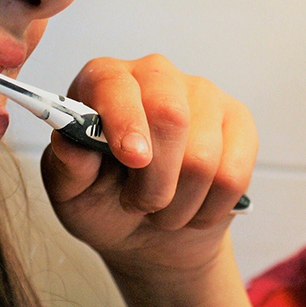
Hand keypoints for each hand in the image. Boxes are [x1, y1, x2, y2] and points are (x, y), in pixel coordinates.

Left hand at [40, 54, 257, 280]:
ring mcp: (203, 93)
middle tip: (139, 204)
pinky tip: (194, 209)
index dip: (126, 122)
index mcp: (104, 80)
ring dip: (179, 204)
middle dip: (154, 179)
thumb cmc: (102, 202)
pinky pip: (233, 174)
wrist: (148, 232)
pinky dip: (210, 209)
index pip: (117, 86)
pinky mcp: (238, 121)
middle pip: (169, 117)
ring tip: (163, 210)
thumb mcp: (70, 193)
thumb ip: (68, 167)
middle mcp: (155, 74)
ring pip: (203, 156)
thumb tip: (70, 141)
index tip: (131, 159)